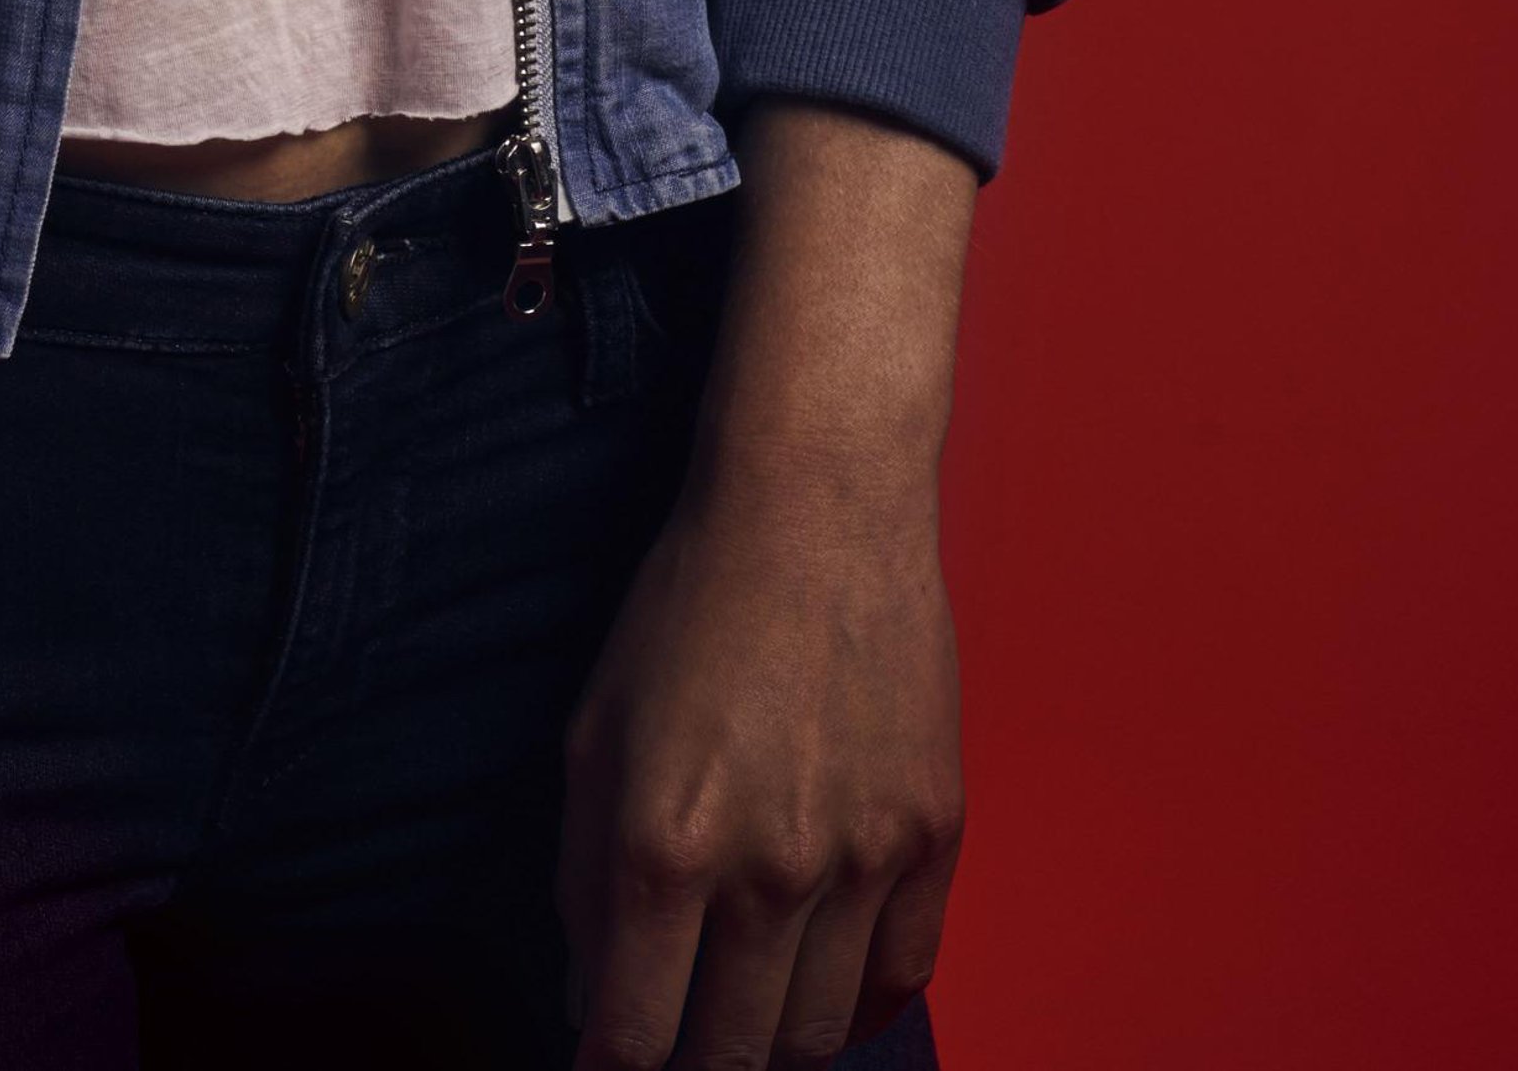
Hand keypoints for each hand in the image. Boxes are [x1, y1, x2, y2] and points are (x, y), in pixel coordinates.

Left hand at [559, 104, 973, 1065]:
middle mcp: (767, 871)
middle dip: (696, 1062)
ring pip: (821, 1033)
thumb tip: (593, 993)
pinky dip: (864, 998)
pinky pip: (906, 976)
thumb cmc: (689, 604)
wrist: (815, 503)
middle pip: (734, 1056)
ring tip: (748, 1001)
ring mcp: (863, 859)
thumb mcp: (593, 730)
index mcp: (663, 846)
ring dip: (777, 1036)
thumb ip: (583, 877)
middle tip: (681, 1030)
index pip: (635, 1038)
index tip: (611, 1058)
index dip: (614, 1066)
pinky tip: (828, 976)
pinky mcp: (934, 835)